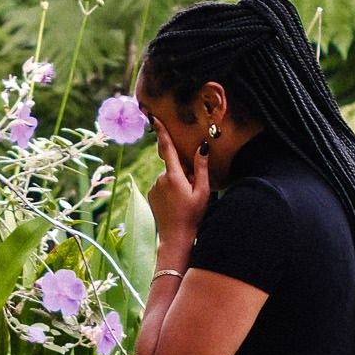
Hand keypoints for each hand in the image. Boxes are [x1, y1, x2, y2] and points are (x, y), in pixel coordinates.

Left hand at [147, 121, 211, 263]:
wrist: (175, 237)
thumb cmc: (193, 215)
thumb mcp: (203, 191)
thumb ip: (201, 167)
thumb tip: (201, 147)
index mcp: (174, 176)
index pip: (168, 148)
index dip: (161, 131)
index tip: (153, 116)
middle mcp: (160, 178)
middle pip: (174, 166)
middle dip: (184, 173)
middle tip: (192, 192)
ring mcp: (154, 186)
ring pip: (169, 177)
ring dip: (178, 183)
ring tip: (184, 201)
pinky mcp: (151, 194)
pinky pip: (163, 185)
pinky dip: (170, 190)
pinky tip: (176, 204)